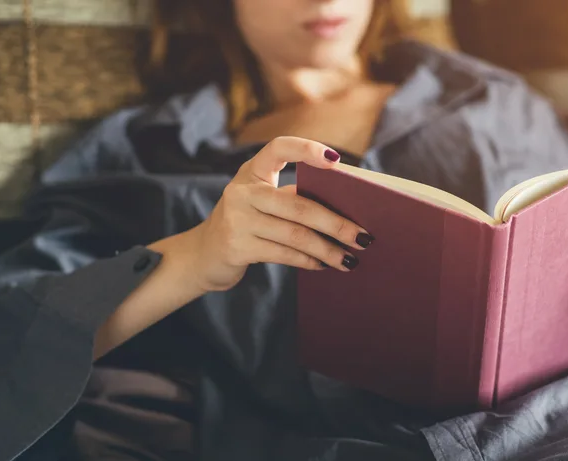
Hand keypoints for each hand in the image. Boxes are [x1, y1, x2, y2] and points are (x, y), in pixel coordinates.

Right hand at [188, 136, 373, 291]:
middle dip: (337, 223)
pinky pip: (283, 253)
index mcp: (251, 171)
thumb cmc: (247, 224)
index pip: (278, 148)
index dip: (307, 150)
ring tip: (350, 259)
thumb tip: (346, 209)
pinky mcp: (237, 246)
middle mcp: (242, 191)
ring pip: (295, 234)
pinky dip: (309, 261)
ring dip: (328, 249)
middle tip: (364, 237)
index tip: (336, 161)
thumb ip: (291, 198)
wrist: (203, 255)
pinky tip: (324, 265)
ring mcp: (237, 219)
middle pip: (299, 205)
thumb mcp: (261, 203)